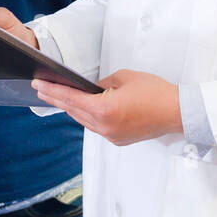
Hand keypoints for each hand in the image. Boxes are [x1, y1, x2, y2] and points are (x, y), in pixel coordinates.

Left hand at [32, 69, 181, 145]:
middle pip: (73, 111)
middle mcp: (104, 126)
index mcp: (104, 109)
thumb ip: (103, 83)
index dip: (52, 90)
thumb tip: (92, 89)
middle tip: (41, 89)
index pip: (71, 98)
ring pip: (83, 120)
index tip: (38, 85)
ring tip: (58, 97)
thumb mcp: (125, 77)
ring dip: (72, 109)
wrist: (177, 112)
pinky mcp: (118, 139)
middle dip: (57, 99)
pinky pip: (96, 127)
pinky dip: (88, 116)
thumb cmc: (156, 93)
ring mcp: (111, 135)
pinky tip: (83, 108)